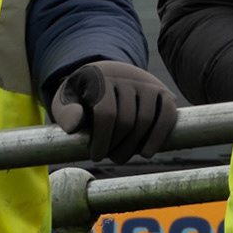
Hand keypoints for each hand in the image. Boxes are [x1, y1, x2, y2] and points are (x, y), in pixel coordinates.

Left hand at [50, 61, 178, 160]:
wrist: (109, 74)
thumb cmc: (84, 94)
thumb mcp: (66, 99)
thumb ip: (65, 112)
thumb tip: (75, 125)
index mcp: (101, 77)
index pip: (106, 113)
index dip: (102, 140)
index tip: (96, 156)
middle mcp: (127, 77)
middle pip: (127, 120)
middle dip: (118, 146)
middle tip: (110, 158)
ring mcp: (148, 83)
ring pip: (146, 120)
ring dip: (135, 147)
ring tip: (122, 156)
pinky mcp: (163, 92)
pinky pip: (167, 115)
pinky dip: (159, 136)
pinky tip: (147, 153)